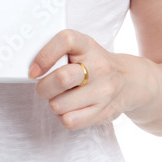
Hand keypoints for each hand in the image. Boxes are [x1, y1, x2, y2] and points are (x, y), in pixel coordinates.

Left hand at [28, 29, 142, 130]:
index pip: (65, 40)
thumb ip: (58, 52)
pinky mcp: (104, 112)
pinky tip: (70, 109)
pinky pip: (70, 121)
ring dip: (54, 103)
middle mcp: (99, 67)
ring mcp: (104, 91)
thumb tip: (30, 69)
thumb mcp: (82, 48)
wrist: (131, 81)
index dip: (44, 55)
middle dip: (44, 87)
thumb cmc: (95, 63)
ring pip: (59, 105)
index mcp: (88, 45)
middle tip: (45, 87)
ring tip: (63, 97)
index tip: (34, 70)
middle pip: (61, 78)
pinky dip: (64, 117)